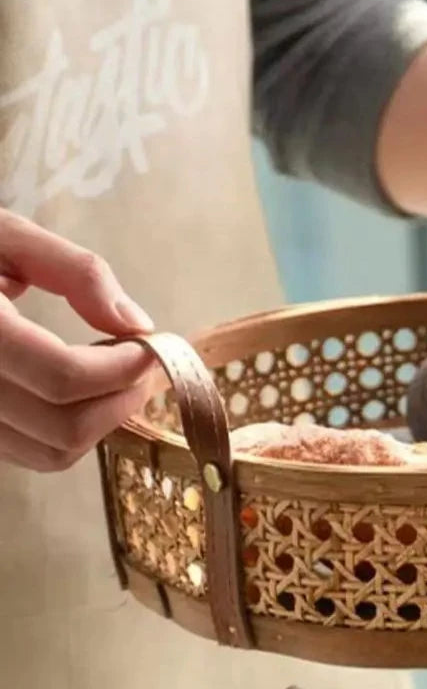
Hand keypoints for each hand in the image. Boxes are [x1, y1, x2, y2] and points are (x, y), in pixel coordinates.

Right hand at [0, 209, 155, 472]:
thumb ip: (74, 271)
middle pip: (64, 428)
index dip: (121, 368)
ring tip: (113, 374)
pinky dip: (72, 431)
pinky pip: (33, 453)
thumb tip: (135, 323)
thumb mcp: (5, 234)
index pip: (62, 376)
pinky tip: (81, 389)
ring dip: (101, 420)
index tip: (150, 346)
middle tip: (142, 364)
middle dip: (120, 399)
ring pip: (53, 453)